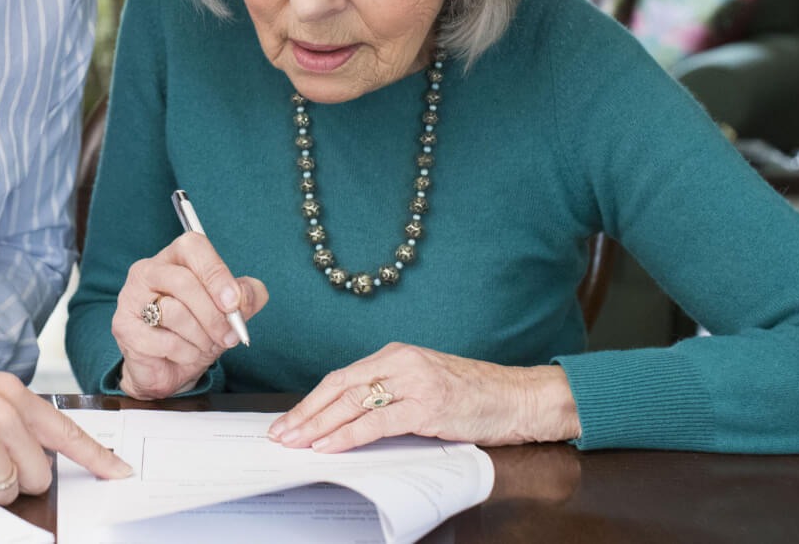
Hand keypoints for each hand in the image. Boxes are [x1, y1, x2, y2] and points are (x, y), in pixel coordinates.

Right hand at [111, 233, 267, 399]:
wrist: (169, 368)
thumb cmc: (197, 331)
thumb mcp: (230, 312)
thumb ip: (246, 296)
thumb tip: (245, 295)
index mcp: (174, 258)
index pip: (192, 247)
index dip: (216, 273)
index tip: (234, 303)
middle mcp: (147, 271)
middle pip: (184, 281)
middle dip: (213, 315)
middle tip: (229, 336)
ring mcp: (131, 297)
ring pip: (174, 312)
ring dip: (200, 337)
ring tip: (203, 345)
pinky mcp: (124, 326)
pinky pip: (163, 340)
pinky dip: (184, 353)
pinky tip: (185, 354)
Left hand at [267, 342, 580, 450]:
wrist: (518, 397)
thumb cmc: (473, 395)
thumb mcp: (424, 385)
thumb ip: (391, 394)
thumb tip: (348, 419)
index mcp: (395, 354)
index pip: (341, 377)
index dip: (311, 400)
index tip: (289, 419)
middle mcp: (400, 362)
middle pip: (339, 387)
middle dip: (305, 413)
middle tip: (281, 434)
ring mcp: (413, 382)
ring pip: (352, 403)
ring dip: (319, 425)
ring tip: (296, 442)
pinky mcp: (427, 405)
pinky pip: (377, 422)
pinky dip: (348, 434)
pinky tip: (330, 445)